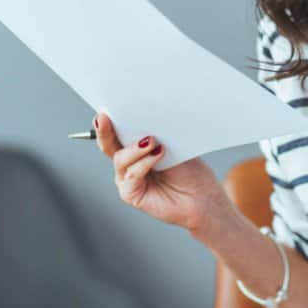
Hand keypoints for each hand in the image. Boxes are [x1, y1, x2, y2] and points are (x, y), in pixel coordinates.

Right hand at [93, 112, 229, 233]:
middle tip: (105, 118)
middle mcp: (127, 163)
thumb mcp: (172, 144)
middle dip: (106, 130)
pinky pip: (131, 176)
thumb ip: (154, 134)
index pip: (115, 132)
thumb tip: (144, 117)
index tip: (105, 110)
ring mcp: (127, 179)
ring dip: (136, 148)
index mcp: (133, 147)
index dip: (108, 121)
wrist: (202, 197)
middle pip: (108, 145)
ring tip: (152, 141)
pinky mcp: (131, 194)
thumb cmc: (189, 170)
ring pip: (121, 159)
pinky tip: (157, 154)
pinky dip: (143, 163)